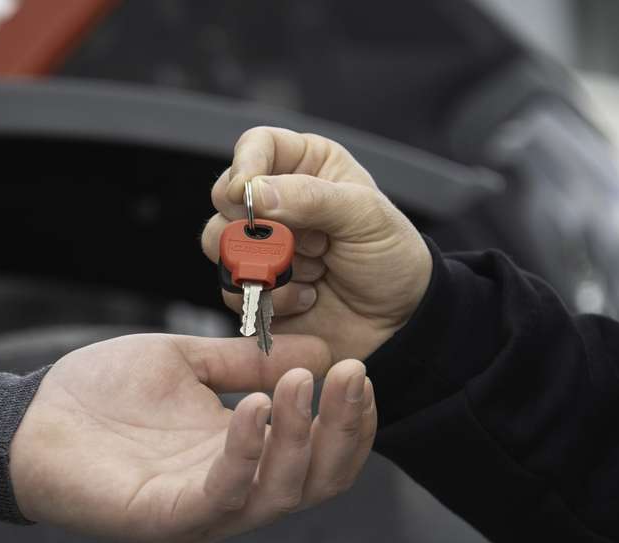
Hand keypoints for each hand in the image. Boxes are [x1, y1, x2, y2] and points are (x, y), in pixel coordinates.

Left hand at [9, 333, 374, 542]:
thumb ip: (247, 363)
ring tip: (302, 384)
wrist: (29, 418)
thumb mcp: (187, 362)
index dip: (349, 419)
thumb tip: (317, 352)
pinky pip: (222, 494)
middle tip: (352, 375)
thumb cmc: (101, 394)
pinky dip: (246, 453)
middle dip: (343, 429)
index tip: (359, 370)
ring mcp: (201, 509)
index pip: (319, 454)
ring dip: (303, 437)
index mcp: (242, 455)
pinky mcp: (165, 517)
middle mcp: (232, 489)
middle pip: (316, 480)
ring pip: (280, 492)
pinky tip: (255, 409)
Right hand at [201, 126, 432, 360]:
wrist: (398, 321)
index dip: (245, 165)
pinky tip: (307, 298)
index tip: (247, 191)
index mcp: (305, 167)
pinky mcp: (254, 287)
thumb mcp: (365, 216)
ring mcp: (261, 246)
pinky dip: (271, 297)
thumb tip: (254, 192)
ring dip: (266, 263)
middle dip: (257, 224)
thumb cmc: (391, 257)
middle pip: (224, 195)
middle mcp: (276, 202)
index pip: (256, 146)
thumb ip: (310, 197)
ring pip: (220, 243)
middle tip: (300, 242)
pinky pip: (233, 287)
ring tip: (312, 272)